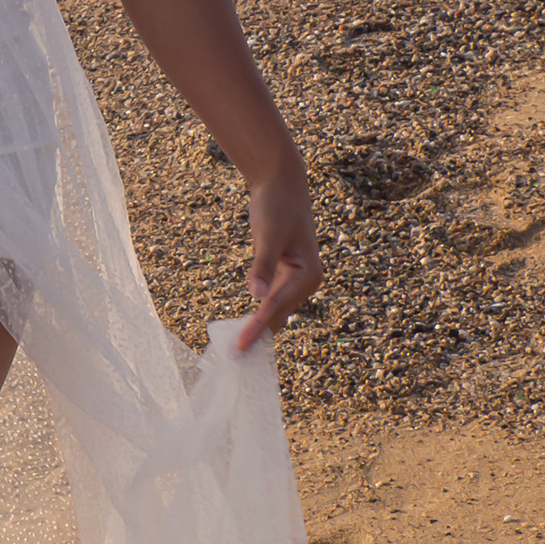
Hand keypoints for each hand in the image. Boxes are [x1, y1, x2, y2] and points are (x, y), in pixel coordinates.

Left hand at [239, 173, 322, 351]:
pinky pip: (271, 301)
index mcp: (308, 275)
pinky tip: (244, 329)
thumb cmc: (276, 206)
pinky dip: (258, 315)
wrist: (280, 184)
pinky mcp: (284, 275)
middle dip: (258, 336)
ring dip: (258, 330)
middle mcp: (307, 281)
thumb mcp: (267, 235)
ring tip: (238, 353)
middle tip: (236, 360)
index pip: (277, 307)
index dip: (257, 329)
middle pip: (278, 315)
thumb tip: (255, 295)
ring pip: (275, 311)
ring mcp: (296, 280)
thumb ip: (261, 266)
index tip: (240, 348)